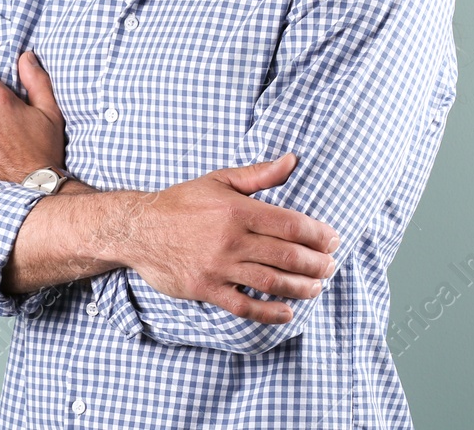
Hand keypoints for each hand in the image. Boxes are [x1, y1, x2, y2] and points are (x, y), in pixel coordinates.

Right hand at [113, 153, 338, 324]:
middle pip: (287, 255)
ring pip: (271, 282)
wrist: (140, 228)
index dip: (317, 234)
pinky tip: (287, 312)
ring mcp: (219, 266)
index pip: (289, 223)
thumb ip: (258, 174)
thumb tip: (292, 160)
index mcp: (237, 209)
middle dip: (316, 263)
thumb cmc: (182, 202)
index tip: (333, 240)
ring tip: (316, 288)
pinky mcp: (207, 288)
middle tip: (330, 266)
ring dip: (301, 288)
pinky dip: (269, 312)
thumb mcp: (219, 180)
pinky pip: (244, 305)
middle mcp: (231, 239)